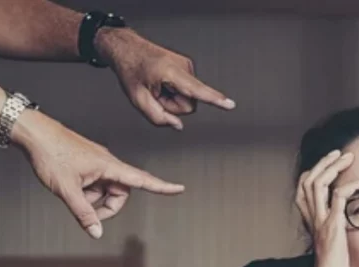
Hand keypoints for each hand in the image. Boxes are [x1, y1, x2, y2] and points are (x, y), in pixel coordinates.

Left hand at [13, 110, 183, 238]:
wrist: (34, 133)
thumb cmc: (51, 155)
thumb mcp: (67, 189)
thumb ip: (84, 213)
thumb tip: (97, 233)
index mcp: (109, 166)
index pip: (142, 179)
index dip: (161, 186)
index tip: (179, 189)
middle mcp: (107, 163)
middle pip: (120, 192)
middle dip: (107, 206)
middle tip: (86, 213)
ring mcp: (97, 163)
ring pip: (105, 189)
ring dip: (93, 198)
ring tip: (72, 193)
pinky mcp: (87, 163)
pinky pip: (94, 183)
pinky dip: (85, 190)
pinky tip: (69, 185)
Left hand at [96, 28, 234, 128]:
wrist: (128, 49)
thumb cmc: (131, 71)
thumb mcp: (137, 99)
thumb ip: (157, 117)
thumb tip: (178, 125)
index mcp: (170, 72)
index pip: (196, 90)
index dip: (214, 99)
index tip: (230, 105)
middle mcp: (183, 67)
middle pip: (189, 104)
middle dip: (173, 106)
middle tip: (156, 95)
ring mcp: (187, 65)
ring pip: (189, 98)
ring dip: (172, 98)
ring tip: (157, 87)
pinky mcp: (188, 67)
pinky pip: (187, 90)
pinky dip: (174, 90)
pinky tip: (162, 82)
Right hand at [294, 150, 358, 266]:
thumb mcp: (333, 246)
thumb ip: (337, 232)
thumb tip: (349, 226)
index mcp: (312, 221)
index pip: (304, 188)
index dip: (315, 172)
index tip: (331, 164)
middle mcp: (313, 218)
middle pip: (308, 180)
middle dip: (324, 163)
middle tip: (341, 154)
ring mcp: (321, 222)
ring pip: (318, 183)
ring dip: (334, 167)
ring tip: (349, 158)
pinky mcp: (333, 227)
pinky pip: (339, 197)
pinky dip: (352, 185)